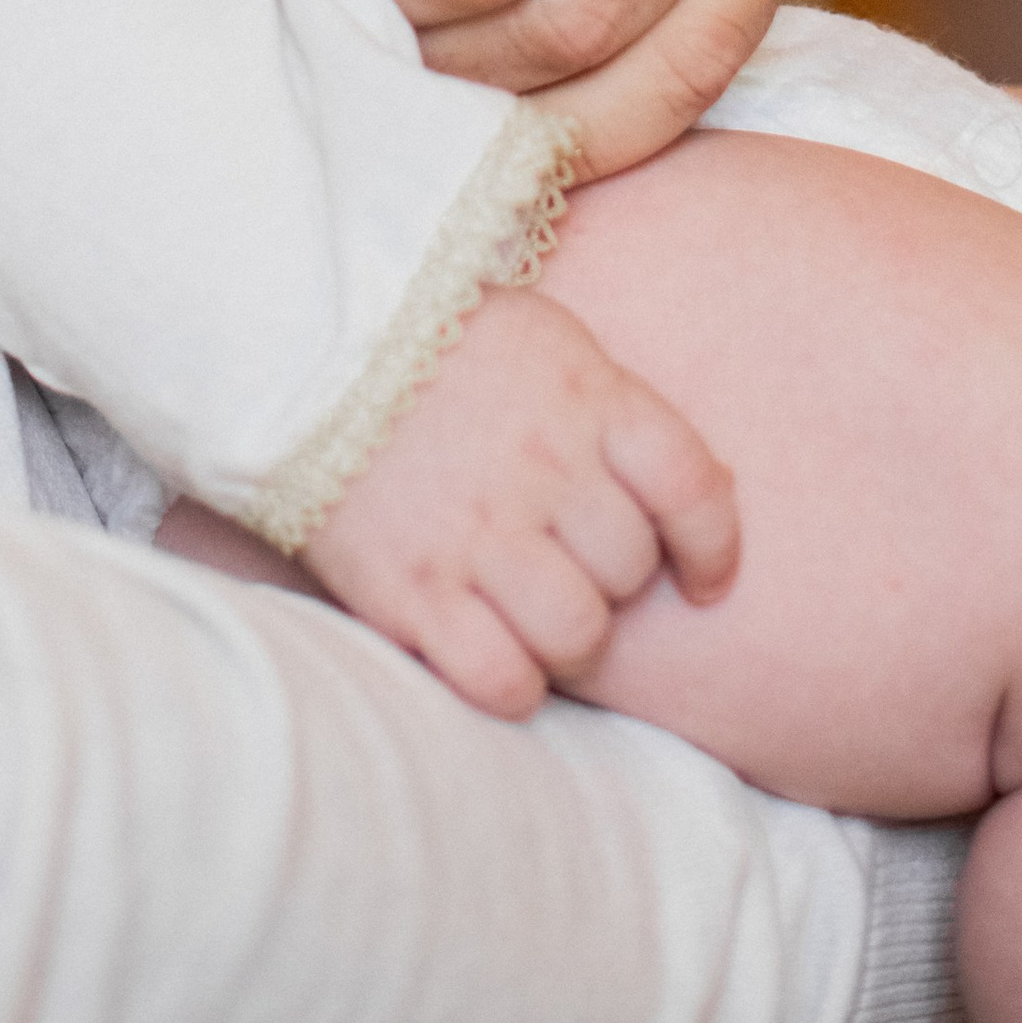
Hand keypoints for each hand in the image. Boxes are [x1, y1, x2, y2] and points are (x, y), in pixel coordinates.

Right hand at [304, 282, 738, 720]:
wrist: (308, 338)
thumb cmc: (441, 342)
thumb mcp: (549, 343)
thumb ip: (614, 414)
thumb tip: (688, 502)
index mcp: (586, 396)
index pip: (693, 487)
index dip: (713, 545)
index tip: (705, 578)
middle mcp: (543, 466)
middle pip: (631, 568)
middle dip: (613, 579)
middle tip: (568, 563)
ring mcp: (477, 530)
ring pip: (579, 631)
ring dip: (568, 635)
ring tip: (534, 611)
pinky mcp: (412, 588)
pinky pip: (501, 678)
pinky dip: (512, 683)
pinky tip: (494, 654)